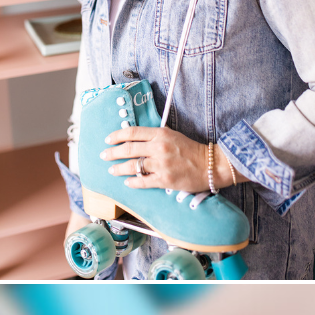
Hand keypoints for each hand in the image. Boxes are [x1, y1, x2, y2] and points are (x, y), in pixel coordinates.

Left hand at [101, 126, 215, 193]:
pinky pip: (143, 181)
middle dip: (112, 153)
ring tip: (112, 170)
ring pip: (132, 166)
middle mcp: (159, 148)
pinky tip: (127, 182)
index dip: (116, 136)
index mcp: (160, 134)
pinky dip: (133, 182)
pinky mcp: (164, 179)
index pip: (132, 132)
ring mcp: (161, 164)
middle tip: (104, 155)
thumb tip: (132, 139)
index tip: (108, 140)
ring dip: (119, 168)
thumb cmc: (190, 150)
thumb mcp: (172, 135)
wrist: (210, 165)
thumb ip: (153, 136)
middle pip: (128, 149)